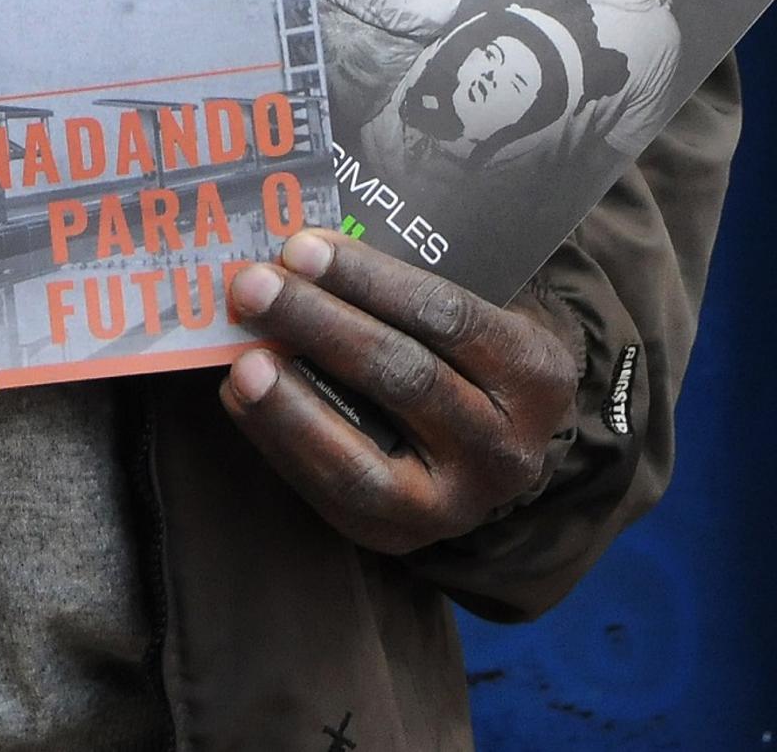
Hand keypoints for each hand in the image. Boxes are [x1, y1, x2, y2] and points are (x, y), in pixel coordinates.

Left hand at [220, 230, 574, 554]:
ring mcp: (456, 505)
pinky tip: (242, 398)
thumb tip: (313, 241)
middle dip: (320, 326)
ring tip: (242, 359)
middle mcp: (506, 448)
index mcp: (534, 372)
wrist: (502, 444)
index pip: (446, 317)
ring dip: (292, 403)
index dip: (368, 281)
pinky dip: (282, 442)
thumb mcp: (484, 307)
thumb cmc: (473, 351)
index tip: (302, 247)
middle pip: (404, 378)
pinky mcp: (402, 536)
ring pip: (364, 458)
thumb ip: (421, 276)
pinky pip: (334, 494)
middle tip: (254, 287)